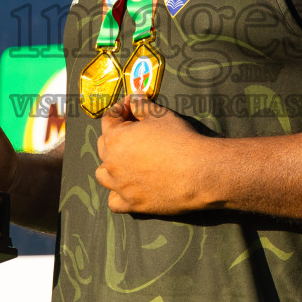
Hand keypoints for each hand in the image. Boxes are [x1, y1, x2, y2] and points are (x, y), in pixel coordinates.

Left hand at [95, 95, 215, 214]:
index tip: (132, 105)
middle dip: (116, 135)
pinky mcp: (132, 203)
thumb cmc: (180, 140)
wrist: (198, 172)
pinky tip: (128, 187)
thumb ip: (143, 105)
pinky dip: (117, 194)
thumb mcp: (161, 115)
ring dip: (110, 166)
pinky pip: (113, 202)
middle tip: (134, 130)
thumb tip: (135, 97)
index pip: (109, 119)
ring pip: (103, 175)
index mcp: (115, 138)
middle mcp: (112, 163)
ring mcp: (120, 186)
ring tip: (126, 161)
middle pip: (103, 146)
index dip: (121, 109)